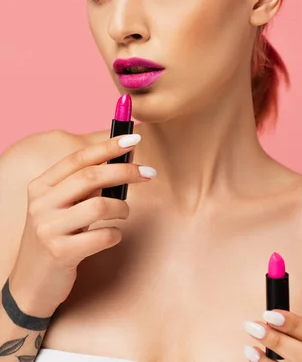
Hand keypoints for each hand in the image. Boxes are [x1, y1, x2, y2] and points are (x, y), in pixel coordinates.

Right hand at [8, 132, 152, 318]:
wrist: (32, 284)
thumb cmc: (56, 237)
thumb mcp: (62, 207)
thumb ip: (83, 186)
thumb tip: (122, 161)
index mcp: (41, 186)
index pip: (78, 158)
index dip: (107, 146)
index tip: (134, 139)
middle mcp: (41, 204)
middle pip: (90, 177)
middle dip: (125, 172)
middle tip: (148, 174)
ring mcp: (48, 229)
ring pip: (99, 205)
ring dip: (121, 208)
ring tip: (124, 214)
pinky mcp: (59, 253)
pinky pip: (102, 236)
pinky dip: (115, 234)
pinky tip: (112, 236)